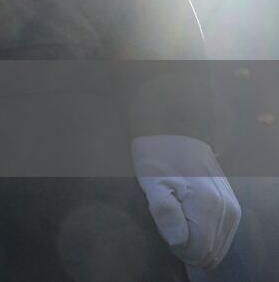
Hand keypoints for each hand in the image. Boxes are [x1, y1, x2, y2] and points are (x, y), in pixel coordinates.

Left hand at [132, 135, 240, 268]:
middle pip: (209, 252)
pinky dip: (206, 234)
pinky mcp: (233, 206)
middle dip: (187, 246)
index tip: (164, 229)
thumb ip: (165, 213)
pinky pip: (222, 235)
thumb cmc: (158, 157)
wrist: (176, 131)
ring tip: (177, 219)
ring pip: (216, 246)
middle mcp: (227, 211)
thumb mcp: (151, 183)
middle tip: (169, 224)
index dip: (177, 247)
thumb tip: (179, 241)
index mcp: (208, 208)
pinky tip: (190, 219)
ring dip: (196, 241)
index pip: (197, 252)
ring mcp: (233, 209)